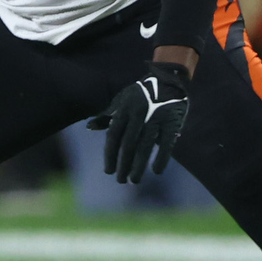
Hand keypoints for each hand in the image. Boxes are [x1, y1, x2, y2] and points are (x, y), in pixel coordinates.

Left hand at [88, 61, 191, 182]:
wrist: (167, 80)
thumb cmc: (140, 94)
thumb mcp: (121, 101)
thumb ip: (107, 116)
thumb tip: (89, 127)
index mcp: (123, 111)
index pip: (113, 136)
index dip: (110, 154)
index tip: (108, 171)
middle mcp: (137, 115)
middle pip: (128, 145)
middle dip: (123, 164)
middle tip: (121, 180)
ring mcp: (155, 119)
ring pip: (145, 146)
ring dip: (138, 165)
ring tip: (134, 180)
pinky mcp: (172, 122)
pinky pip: (166, 143)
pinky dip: (161, 157)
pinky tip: (156, 170)